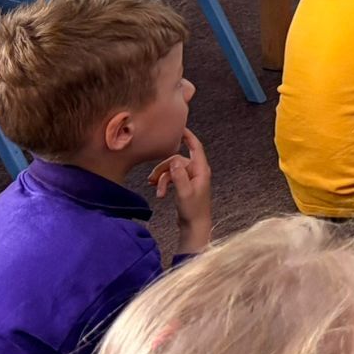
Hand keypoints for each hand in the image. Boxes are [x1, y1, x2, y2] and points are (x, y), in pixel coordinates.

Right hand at [150, 129, 212, 252]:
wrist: (194, 226)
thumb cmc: (193, 210)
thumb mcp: (184, 192)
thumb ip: (179, 176)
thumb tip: (173, 160)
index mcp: (201, 170)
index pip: (195, 147)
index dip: (188, 136)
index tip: (180, 127)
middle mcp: (197, 171)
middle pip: (177, 160)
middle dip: (163, 168)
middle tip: (152, 180)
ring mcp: (191, 178)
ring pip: (172, 170)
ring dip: (162, 178)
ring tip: (157, 191)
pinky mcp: (185, 185)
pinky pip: (172, 177)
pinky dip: (164, 183)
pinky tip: (159, 192)